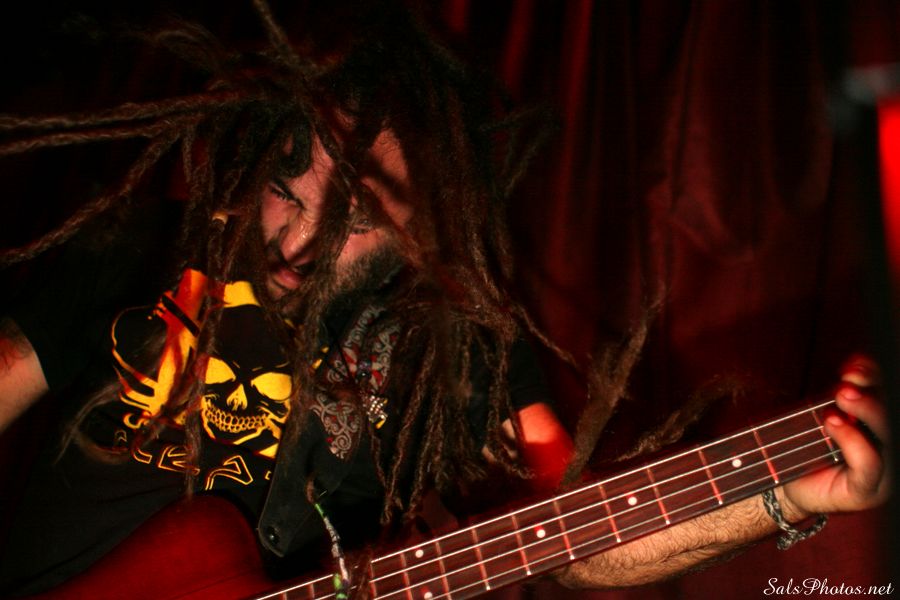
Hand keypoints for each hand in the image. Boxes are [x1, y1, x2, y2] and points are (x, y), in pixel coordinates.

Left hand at [781, 355, 890, 517]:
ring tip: (843, 394)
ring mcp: (885, 472)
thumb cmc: (808, 448)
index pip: (885, 396)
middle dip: (874, 392)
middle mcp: (888, 448)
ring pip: (889, 434)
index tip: (853, 366)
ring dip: (869, 409)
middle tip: (848, 382)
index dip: (875, 376)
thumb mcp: (825, 415)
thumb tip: (854, 371)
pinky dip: (852, 438)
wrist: (788, 487)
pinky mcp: (868, 490)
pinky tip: (834, 423)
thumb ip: (843, 396)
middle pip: (892, 414)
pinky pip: (869, 462)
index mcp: (880, 427)